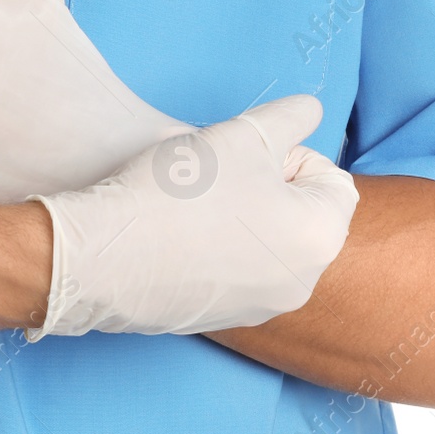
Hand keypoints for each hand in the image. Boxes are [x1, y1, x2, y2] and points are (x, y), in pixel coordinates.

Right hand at [29, 95, 358, 336]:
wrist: (102, 256)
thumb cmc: (179, 194)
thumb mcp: (244, 133)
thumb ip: (290, 117)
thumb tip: (310, 112)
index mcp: (320, 239)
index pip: (332, 179)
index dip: (288, 154)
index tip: (243, 156)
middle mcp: (302, 284)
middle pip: (301, 214)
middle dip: (266, 187)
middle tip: (217, 175)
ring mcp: (260, 309)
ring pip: (266, 242)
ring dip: (241, 216)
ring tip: (191, 203)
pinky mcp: (220, 321)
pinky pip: (233, 272)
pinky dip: (214, 249)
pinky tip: (175, 234)